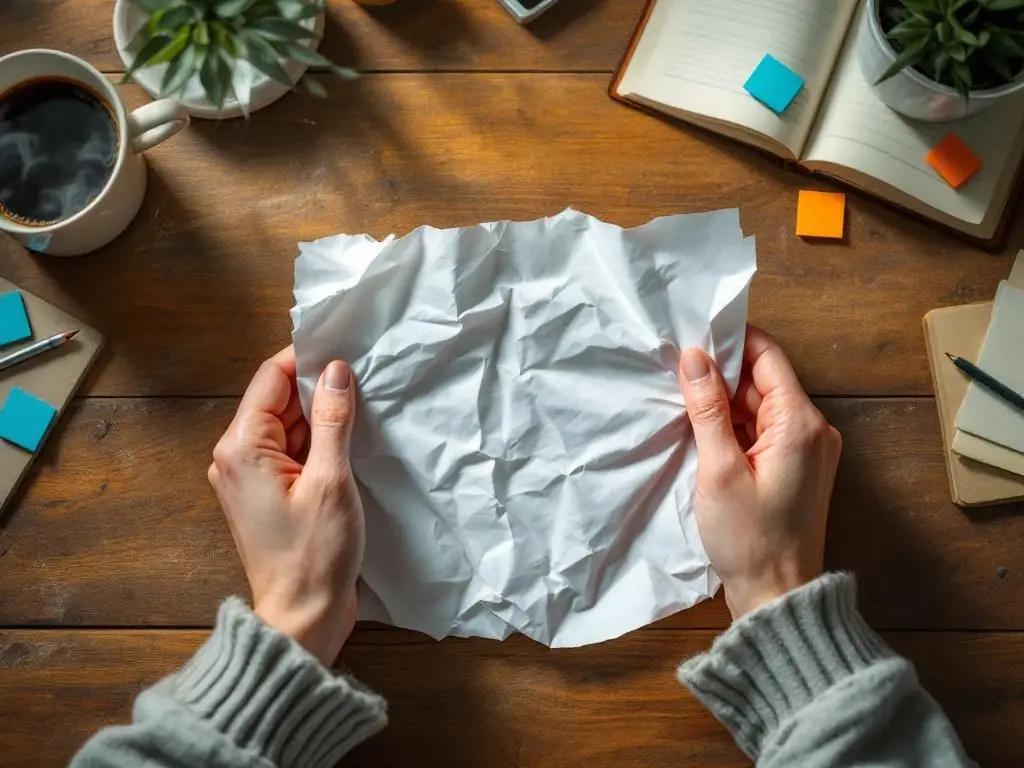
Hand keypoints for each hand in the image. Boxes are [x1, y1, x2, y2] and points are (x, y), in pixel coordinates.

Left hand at [208, 347, 364, 664]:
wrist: (301, 618)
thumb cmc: (314, 554)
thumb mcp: (331, 480)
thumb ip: (332, 420)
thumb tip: (335, 370)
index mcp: (241, 447)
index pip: (271, 378)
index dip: (306, 357)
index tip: (344, 345)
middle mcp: (236, 456)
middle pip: (278, 400)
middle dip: (318, 388)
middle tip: (365, 379)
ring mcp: (250, 477)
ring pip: (288, 426)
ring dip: (322, 417)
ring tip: (364, 410)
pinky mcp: (268, 494)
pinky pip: (292, 452)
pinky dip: (318, 443)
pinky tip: (350, 442)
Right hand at [679, 326, 840, 620]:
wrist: (778, 596)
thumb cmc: (750, 539)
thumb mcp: (719, 469)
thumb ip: (707, 409)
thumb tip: (695, 357)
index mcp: (801, 424)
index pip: (768, 356)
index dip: (731, 341)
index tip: (693, 335)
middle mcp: (813, 430)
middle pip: (763, 379)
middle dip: (721, 372)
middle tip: (675, 370)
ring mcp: (807, 449)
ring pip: (760, 405)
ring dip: (724, 401)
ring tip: (681, 401)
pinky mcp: (795, 467)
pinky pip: (762, 430)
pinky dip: (733, 426)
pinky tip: (701, 431)